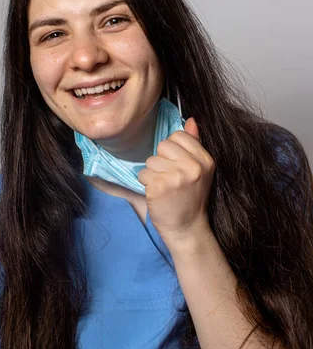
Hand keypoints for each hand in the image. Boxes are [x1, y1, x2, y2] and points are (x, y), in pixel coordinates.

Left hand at [137, 118, 215, 247]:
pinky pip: (143, 174)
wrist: (187, 228)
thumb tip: (190, 120)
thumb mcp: (200, 169)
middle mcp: (193, 167)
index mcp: (205, 160)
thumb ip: (195, 144)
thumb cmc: (191, 197)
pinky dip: (146, 184)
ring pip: (151, 160)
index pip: (179, 135)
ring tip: (165, 187)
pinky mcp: (159, 187)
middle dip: (162, 161)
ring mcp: (176, 177)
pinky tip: (157, 194)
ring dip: (153, 174)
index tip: (178, 165)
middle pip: (163, 146)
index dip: (173, 150)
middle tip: (171, 178)